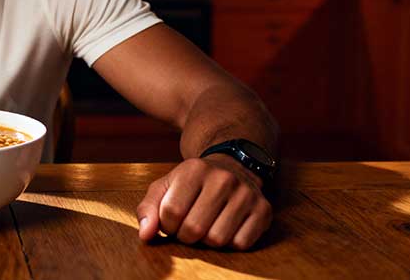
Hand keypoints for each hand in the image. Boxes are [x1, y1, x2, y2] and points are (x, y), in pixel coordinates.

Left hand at [135, 154, 271, 249]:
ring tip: (208, 225)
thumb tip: (145, 235)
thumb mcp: (166, 187)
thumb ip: (148, 209)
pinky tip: (227, 226)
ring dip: (208, 241)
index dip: (167, 225)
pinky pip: (241, 244)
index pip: (170, 213)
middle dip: (186, 235)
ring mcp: (246, 193)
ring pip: (217, 240)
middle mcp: (223, 178)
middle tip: (190, 224)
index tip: (173, 219)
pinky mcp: (264, 209)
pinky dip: (231, 242)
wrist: (232, 166)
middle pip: (194, 230)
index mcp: (193, 169)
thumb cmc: (193, 183)